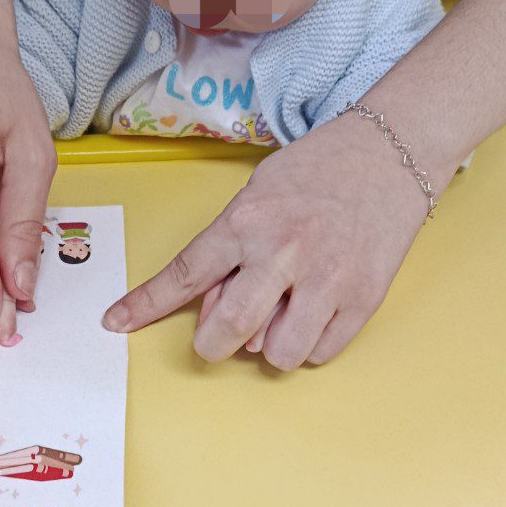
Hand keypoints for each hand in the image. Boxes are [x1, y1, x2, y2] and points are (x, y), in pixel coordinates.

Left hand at [102, 112, 455, 368]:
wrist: (389, 153)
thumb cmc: (317, 171)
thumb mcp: (257, 194)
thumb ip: (232, 251)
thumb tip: (217, 310)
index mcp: (247, 221)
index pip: (185, 273)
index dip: (145, 305)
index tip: (116, 323)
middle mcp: (283, 252)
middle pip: (230, 329)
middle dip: (214, 344)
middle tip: (220, 337)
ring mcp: (327, 278)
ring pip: (279, 354)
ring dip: (270, 347)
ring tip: (283, 314)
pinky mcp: (364, 298)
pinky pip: (322, 352)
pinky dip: (311, 344)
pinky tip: (315, 312)